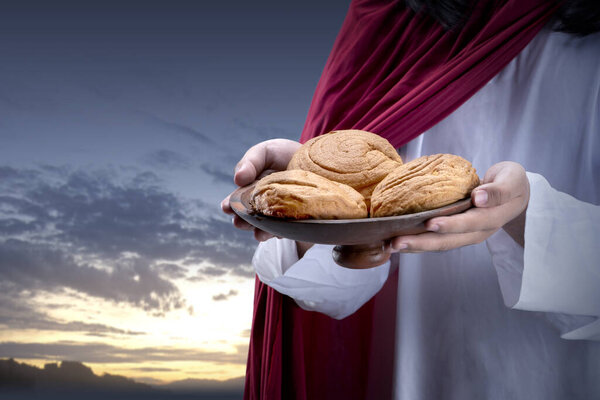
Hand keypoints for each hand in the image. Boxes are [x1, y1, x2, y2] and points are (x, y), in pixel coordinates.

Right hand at [221, 138, 300, 240]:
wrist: (313, 158)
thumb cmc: (284, 154)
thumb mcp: (265, 152)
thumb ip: (250, 162)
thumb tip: (238, 178)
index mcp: (249, 190)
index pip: (235, 201)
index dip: (230, 205)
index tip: (226, 207)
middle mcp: (261, 205)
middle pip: (248, 218)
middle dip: (243, 222)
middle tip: (240, 223)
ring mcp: (278, 214)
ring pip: (267, 227)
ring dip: (261, 232)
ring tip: (259, 234)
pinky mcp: (295, 219)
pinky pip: (287, 229)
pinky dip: (283, 232)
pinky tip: (281, 233)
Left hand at [390, 161, 529, 252]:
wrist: (516, 194)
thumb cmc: (512, 183)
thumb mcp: (512, 180)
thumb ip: (498, 190)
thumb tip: (479, 198)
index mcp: (491, 219)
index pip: (468, 224)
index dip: (450, 225)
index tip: (430, 223)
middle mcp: (476, 232)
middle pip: (448, 241)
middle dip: (421, 243)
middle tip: (396, 243)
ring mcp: (464, 234)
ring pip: (438, 244)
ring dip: (414, 246)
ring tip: (390, 246)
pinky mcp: (455, 233)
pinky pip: (435, 240)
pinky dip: (417, 241)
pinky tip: (398, 240)